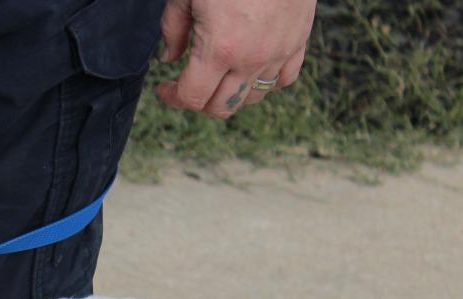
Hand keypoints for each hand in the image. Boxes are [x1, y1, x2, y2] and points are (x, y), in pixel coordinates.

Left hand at [155, 0, 315, 117]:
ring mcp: (277, 52)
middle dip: (200, 102)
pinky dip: (267, 81)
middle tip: (189, 85)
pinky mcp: (299, 40)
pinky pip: (284, 78)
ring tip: (219, 77)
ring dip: (231, 94)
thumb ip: (174, 27)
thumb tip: (170, 58)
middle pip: (221, 106)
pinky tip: (252, 70)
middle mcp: (250, 58)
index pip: (192, 97)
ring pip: (252, 97)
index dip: (173, 97)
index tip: (164, 88)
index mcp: (219, 49)